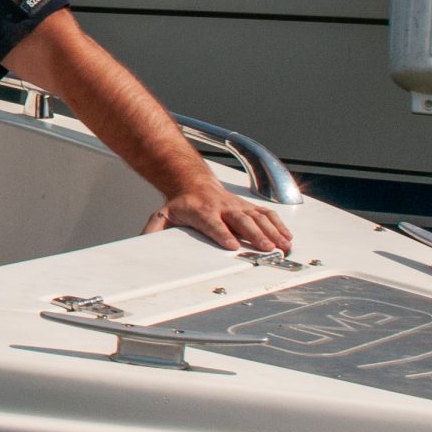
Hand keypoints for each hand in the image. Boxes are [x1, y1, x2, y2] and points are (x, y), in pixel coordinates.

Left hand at [143, 184, 293, 251]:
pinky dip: (279, 226)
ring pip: (258, 218)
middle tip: (265, 248)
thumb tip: (144, 244)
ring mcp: (238, 206)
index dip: (222, 234)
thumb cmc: (181, 204)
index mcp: (202, 211)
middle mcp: (223, 207)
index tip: (232, 245)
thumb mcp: (163, 215)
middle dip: (254, 235)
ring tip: (283, 246)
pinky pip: (267, 215)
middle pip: (240, 221)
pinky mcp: (248, 206)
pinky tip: (287, 238)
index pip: (213, 224)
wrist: (193, 183)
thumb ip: (154, 230)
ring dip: (272, 232)